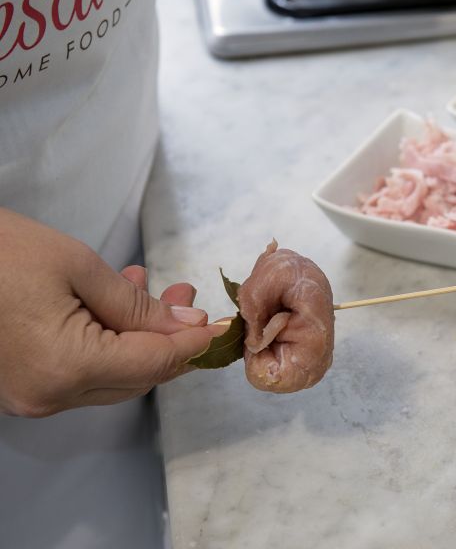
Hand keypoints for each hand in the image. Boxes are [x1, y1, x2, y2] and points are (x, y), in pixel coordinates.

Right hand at [0, 209, 225, 416]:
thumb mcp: (79, 268)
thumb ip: (139, 306)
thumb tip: (188, 327)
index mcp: (67, 369)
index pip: (155, 364)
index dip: (195, 344)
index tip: (225, 325)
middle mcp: (49, 396)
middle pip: (136, 376)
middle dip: (169, 337)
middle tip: (187, 297)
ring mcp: (30, 395)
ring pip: (111, 373)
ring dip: (138, 335)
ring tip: (156, 290)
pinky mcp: (20, 383)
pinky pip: (80, 367)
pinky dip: (106, 338)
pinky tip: (117, 299)